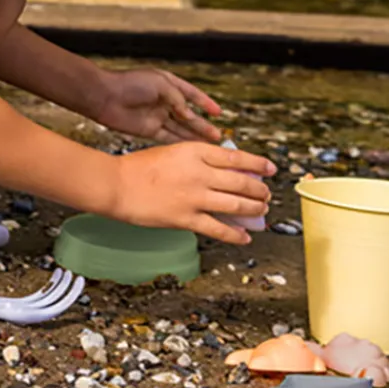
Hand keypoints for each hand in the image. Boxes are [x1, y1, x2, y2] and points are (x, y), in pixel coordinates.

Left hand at [93, 66, 222, 143]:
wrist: (103, 96)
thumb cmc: (129, 83)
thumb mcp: (159, 84)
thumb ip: (177, 99)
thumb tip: (189, 114)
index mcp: (167, 84)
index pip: (191, 94)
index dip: (205, 103)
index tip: (218, 112)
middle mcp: (164, 101)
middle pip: (188, 115)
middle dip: (202, 125)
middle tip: (218, 135)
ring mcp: (156, 116)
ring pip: (180, 128)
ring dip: (194, 136)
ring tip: (209, 144)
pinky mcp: (148, 129)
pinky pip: (168, 137)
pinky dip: (179, 142)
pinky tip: (190, 148)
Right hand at [109, 142, 274, 244]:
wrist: (118, 184)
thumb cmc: (141, 166)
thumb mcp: (174, 150)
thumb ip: (199, 157)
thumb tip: (226, 167)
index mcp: (196, 152)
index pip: (236, 157)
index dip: (258, 164)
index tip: (270, 168)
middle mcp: (199, 173)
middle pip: (241, 182)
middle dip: (259, 190)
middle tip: (266, 194)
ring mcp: (194, 197)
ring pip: (236, 205)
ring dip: (253, 209)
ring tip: (261, 211)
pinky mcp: (186, 219)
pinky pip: (218, 229)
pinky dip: (235, 234)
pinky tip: (245, 237)